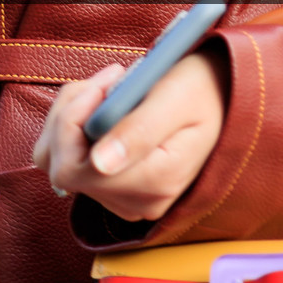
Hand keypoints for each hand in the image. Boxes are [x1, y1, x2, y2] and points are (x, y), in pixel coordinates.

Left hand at [31, 51, 225, 225]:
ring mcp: (125, 201)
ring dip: (69, 120)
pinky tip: (100, 108)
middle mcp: (137, 202)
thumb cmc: (201, 91)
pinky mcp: (117, 191)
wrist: (222, 97)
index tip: (101, 84)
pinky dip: (74, 131)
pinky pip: (71, 165)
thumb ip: (137, 132)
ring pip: (60, 164)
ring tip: (105, 91)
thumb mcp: (174, 99)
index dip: (72, 121)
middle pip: (62, 166)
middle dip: (71, 115)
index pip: (73, 170)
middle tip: (107, 80)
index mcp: (154, 183)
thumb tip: (99, 164)